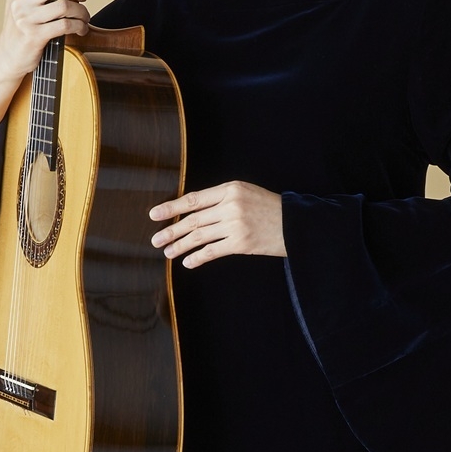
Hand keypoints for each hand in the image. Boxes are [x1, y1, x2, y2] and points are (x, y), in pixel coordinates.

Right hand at [0, 0, 91, 81]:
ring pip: (66, 5)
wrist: (8, 57)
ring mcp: (26, 18)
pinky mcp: (34, 36)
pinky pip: (65, 25)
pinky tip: (80, 29)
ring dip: (82, 12)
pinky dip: (79, 26)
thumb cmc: (24, 27)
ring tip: (83, 18)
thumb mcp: (26, 3)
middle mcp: (20, 0)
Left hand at [149, 181, 285, 268]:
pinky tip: (187, 262)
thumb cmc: (269, 208)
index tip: (154, 214)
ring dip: (180, 246)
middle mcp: (231, 205)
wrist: (296, 224)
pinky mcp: (241, 243)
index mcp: (230, 188)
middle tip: (156, 240)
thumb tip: (191, 211)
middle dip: (171, 230)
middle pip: (193, 219)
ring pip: (199, 236)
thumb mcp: (246, 193)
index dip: (171, 207)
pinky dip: (197, 257)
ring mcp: (236, 224)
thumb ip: (221, 198)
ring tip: (167, 252)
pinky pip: (212, 251)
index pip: (194, 199)